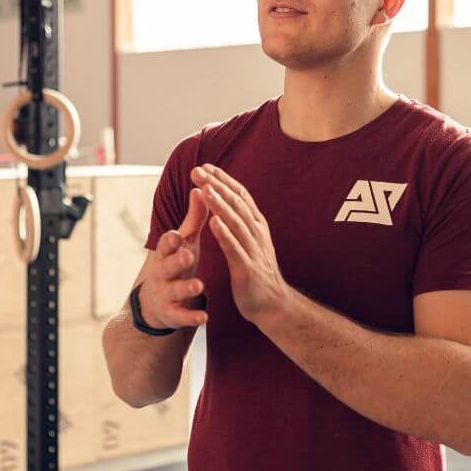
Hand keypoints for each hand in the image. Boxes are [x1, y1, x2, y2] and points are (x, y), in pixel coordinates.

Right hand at [136, 186, 210, 329]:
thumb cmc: (175, 263)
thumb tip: (200, 188)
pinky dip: (191, 317)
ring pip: (174, 290)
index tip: (178, 234)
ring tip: (199, 286)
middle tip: (188, 254)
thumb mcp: (184, 242)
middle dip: (176, 260)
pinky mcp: (172, 313)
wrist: (155, 303)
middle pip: (167, 265)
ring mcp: (166, 293)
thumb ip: (193, 219)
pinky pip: (181, 316)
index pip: (166, 244)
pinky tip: (204, 318)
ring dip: (185, 288)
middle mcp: (162, 272)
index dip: (170, 240)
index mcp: (166, 253)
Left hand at [192, 164, 292, 323]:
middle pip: (236, 204)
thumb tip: (226, 197)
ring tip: (205, 189)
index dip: (222, 180)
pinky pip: (235, 249)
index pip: (239, 195)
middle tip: (197, 171)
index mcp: (256, 224)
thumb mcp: (249, 240)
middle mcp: (256, 233)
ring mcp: (254, 250)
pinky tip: (213, 223)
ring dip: (220, 205)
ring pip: (235, 222)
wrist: (272, 304)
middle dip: (216, 185)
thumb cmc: (256, 271)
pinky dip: (225, 235)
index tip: (204, 167)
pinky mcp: (248, 269)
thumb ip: (238, 220)